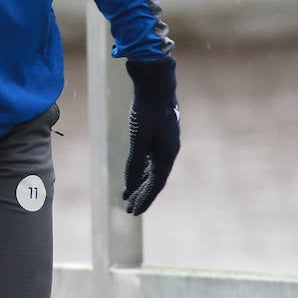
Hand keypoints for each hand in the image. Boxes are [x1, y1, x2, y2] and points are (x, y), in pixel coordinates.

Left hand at [122, 56, 179, 214]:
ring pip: (152, 169)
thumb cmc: (147, 111)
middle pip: (154, 179)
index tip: (134, 212)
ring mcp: (165, 143)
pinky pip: (151, 158)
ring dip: (140, 182)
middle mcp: (169, 152)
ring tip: (128, 193)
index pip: (155, 184)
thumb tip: (130, 184)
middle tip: (128, 207)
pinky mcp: (159, 134)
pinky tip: (135, 173)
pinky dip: (142, 168)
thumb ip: (134, 162)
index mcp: (167, 155)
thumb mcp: (138, 139)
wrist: (156, 85)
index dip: (145, 199)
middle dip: (142, 194)